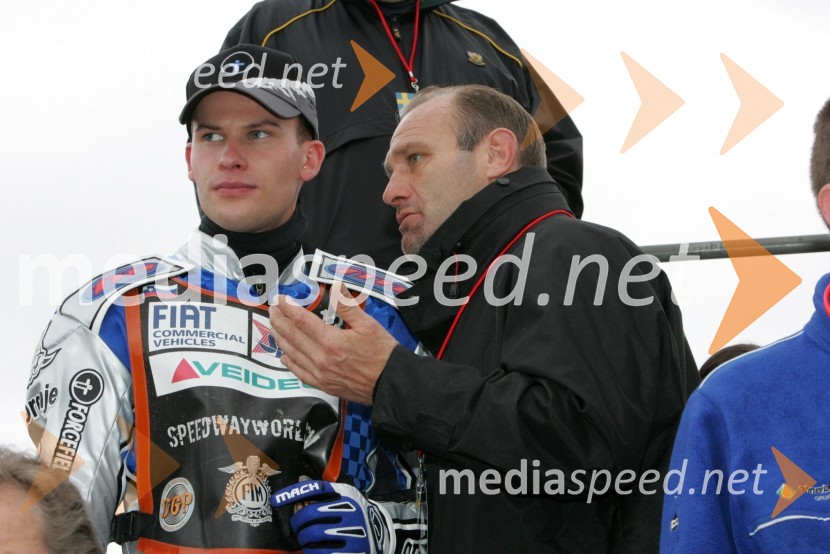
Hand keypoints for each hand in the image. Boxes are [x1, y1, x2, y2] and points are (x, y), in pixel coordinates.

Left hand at [269, 284, 397, 403]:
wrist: (391, 384)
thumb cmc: (382, 354)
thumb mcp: (368, 324)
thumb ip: (347, 306)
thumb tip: (336, 286)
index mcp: (331, 341)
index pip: (301, 320)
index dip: (287, 308)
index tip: (279, 299)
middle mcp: (321, 358)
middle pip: (292, 336)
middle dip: (279, 320)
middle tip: (272, 309)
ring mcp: (320, 374)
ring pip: (292, 354)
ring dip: (279, 338)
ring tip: (274, 326)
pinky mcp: (324, 385)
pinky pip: (299, 373)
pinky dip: (289, 362)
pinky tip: (284, 356)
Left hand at [271, 480, 394, 553]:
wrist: (379, 536)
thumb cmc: (354, 514)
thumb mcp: (345, 498)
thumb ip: (324, 492)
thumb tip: (300, 479)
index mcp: (346, 494)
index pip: (316, 488)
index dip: (294, 492)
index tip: (275, 499)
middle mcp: (349, 510)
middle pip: (308, 514)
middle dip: (297, 522)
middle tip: (297, 527)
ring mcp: (350, 531)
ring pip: (311, 534)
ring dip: (303, 538)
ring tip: (307, 539)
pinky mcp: (350, 551)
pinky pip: (319, 552)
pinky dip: (312, 551)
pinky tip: (314, 549)